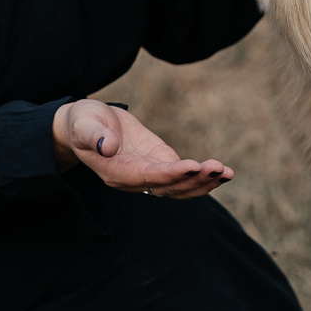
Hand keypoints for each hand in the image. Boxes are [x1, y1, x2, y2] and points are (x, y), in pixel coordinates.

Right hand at [53, 100, 231, 198]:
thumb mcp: (83, 123)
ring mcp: (149, 175)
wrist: (87, 126)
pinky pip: (184, 178)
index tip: (192, 166)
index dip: (170, 174)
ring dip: (204, 182)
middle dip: (194, 180)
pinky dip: (203, 177)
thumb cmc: (84, 123)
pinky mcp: (160, 165)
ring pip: (180, 187)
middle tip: (218, 168)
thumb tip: (107, 146)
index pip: (146, 176)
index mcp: (116, 172)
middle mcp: (135, 180)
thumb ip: (93, 135)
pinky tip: (224, 174)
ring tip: (226, 173)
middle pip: (168, 187)